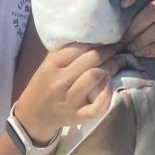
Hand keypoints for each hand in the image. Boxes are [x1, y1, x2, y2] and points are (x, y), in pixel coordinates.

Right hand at [14, 42, 128, 139]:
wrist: (34, 115)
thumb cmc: (44, 84)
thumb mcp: (48, 63)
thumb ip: (66, 51)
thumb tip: (93, 36)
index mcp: (51, 65)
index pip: (79, 47)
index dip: (98, 41)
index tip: (110, 38)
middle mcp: (59, 82)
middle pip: (91, 60)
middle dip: (110, 51)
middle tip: (120, 48)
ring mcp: (69, 101)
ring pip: (95, 78)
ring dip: (112, 67)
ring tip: (120, 61)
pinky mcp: (78, 117)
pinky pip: (98, 106)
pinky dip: (108, 94)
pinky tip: (111, 85)